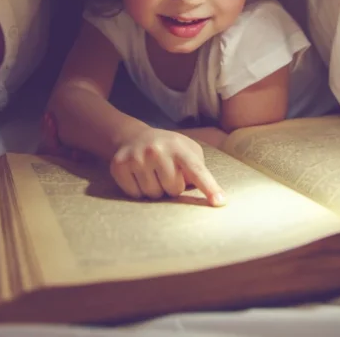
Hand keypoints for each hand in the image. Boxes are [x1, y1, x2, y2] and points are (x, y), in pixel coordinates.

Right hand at [110, 128, 225, 205]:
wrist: (133, 136)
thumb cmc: (168, 149)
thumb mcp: (188, 151)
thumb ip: (198, 170)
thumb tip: (206, 194)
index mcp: (179, 147)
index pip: (196, 170)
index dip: (209, 187)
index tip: (220, 202)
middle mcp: (156, 150)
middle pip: (173, 190)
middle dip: (172, 186)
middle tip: (166, 172)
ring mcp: (136, 157)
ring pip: (153, 194)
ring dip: (155, 189)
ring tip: (152, 173)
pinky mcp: (119, 166)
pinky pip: (135, 194)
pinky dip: (138, 190)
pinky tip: (138, 176)